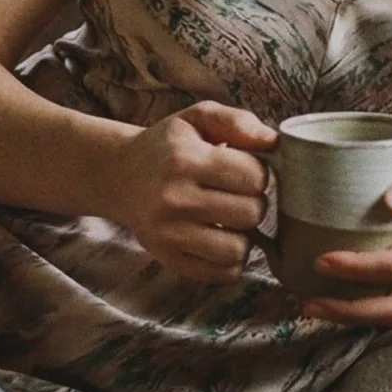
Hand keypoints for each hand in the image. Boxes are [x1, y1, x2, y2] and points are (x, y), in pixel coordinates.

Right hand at [98, 101, 276, 283]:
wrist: (119, 175)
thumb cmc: (168, 146)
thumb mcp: (197, 118)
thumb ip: (237, 122)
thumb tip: (272, 141)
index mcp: (185, 159)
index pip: (254, 176)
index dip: (258, 172)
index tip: (243, 170)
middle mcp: (174, 198)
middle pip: (252, 213)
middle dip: (253, 202)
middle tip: (236, 195)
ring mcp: (169, 233)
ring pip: (239, 249)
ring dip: (243, 235)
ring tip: (230, 220)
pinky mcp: (169, 259)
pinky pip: (222, 273)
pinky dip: (230, 260)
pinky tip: (220, 239)